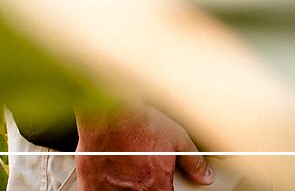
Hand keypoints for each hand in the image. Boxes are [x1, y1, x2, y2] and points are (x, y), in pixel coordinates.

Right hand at [74, 105, 212, 189]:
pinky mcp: (89, 184)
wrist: (109, 111)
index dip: (164, 188)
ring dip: (123, 185)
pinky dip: (101, 185)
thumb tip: (205, 175)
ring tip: (123, 167)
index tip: (161, 183)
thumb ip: (193, 162)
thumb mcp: (177, 138)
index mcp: (156, 187)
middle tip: (139, 170)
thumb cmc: (139, 121)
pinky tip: (106, 172)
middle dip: (143, 185)